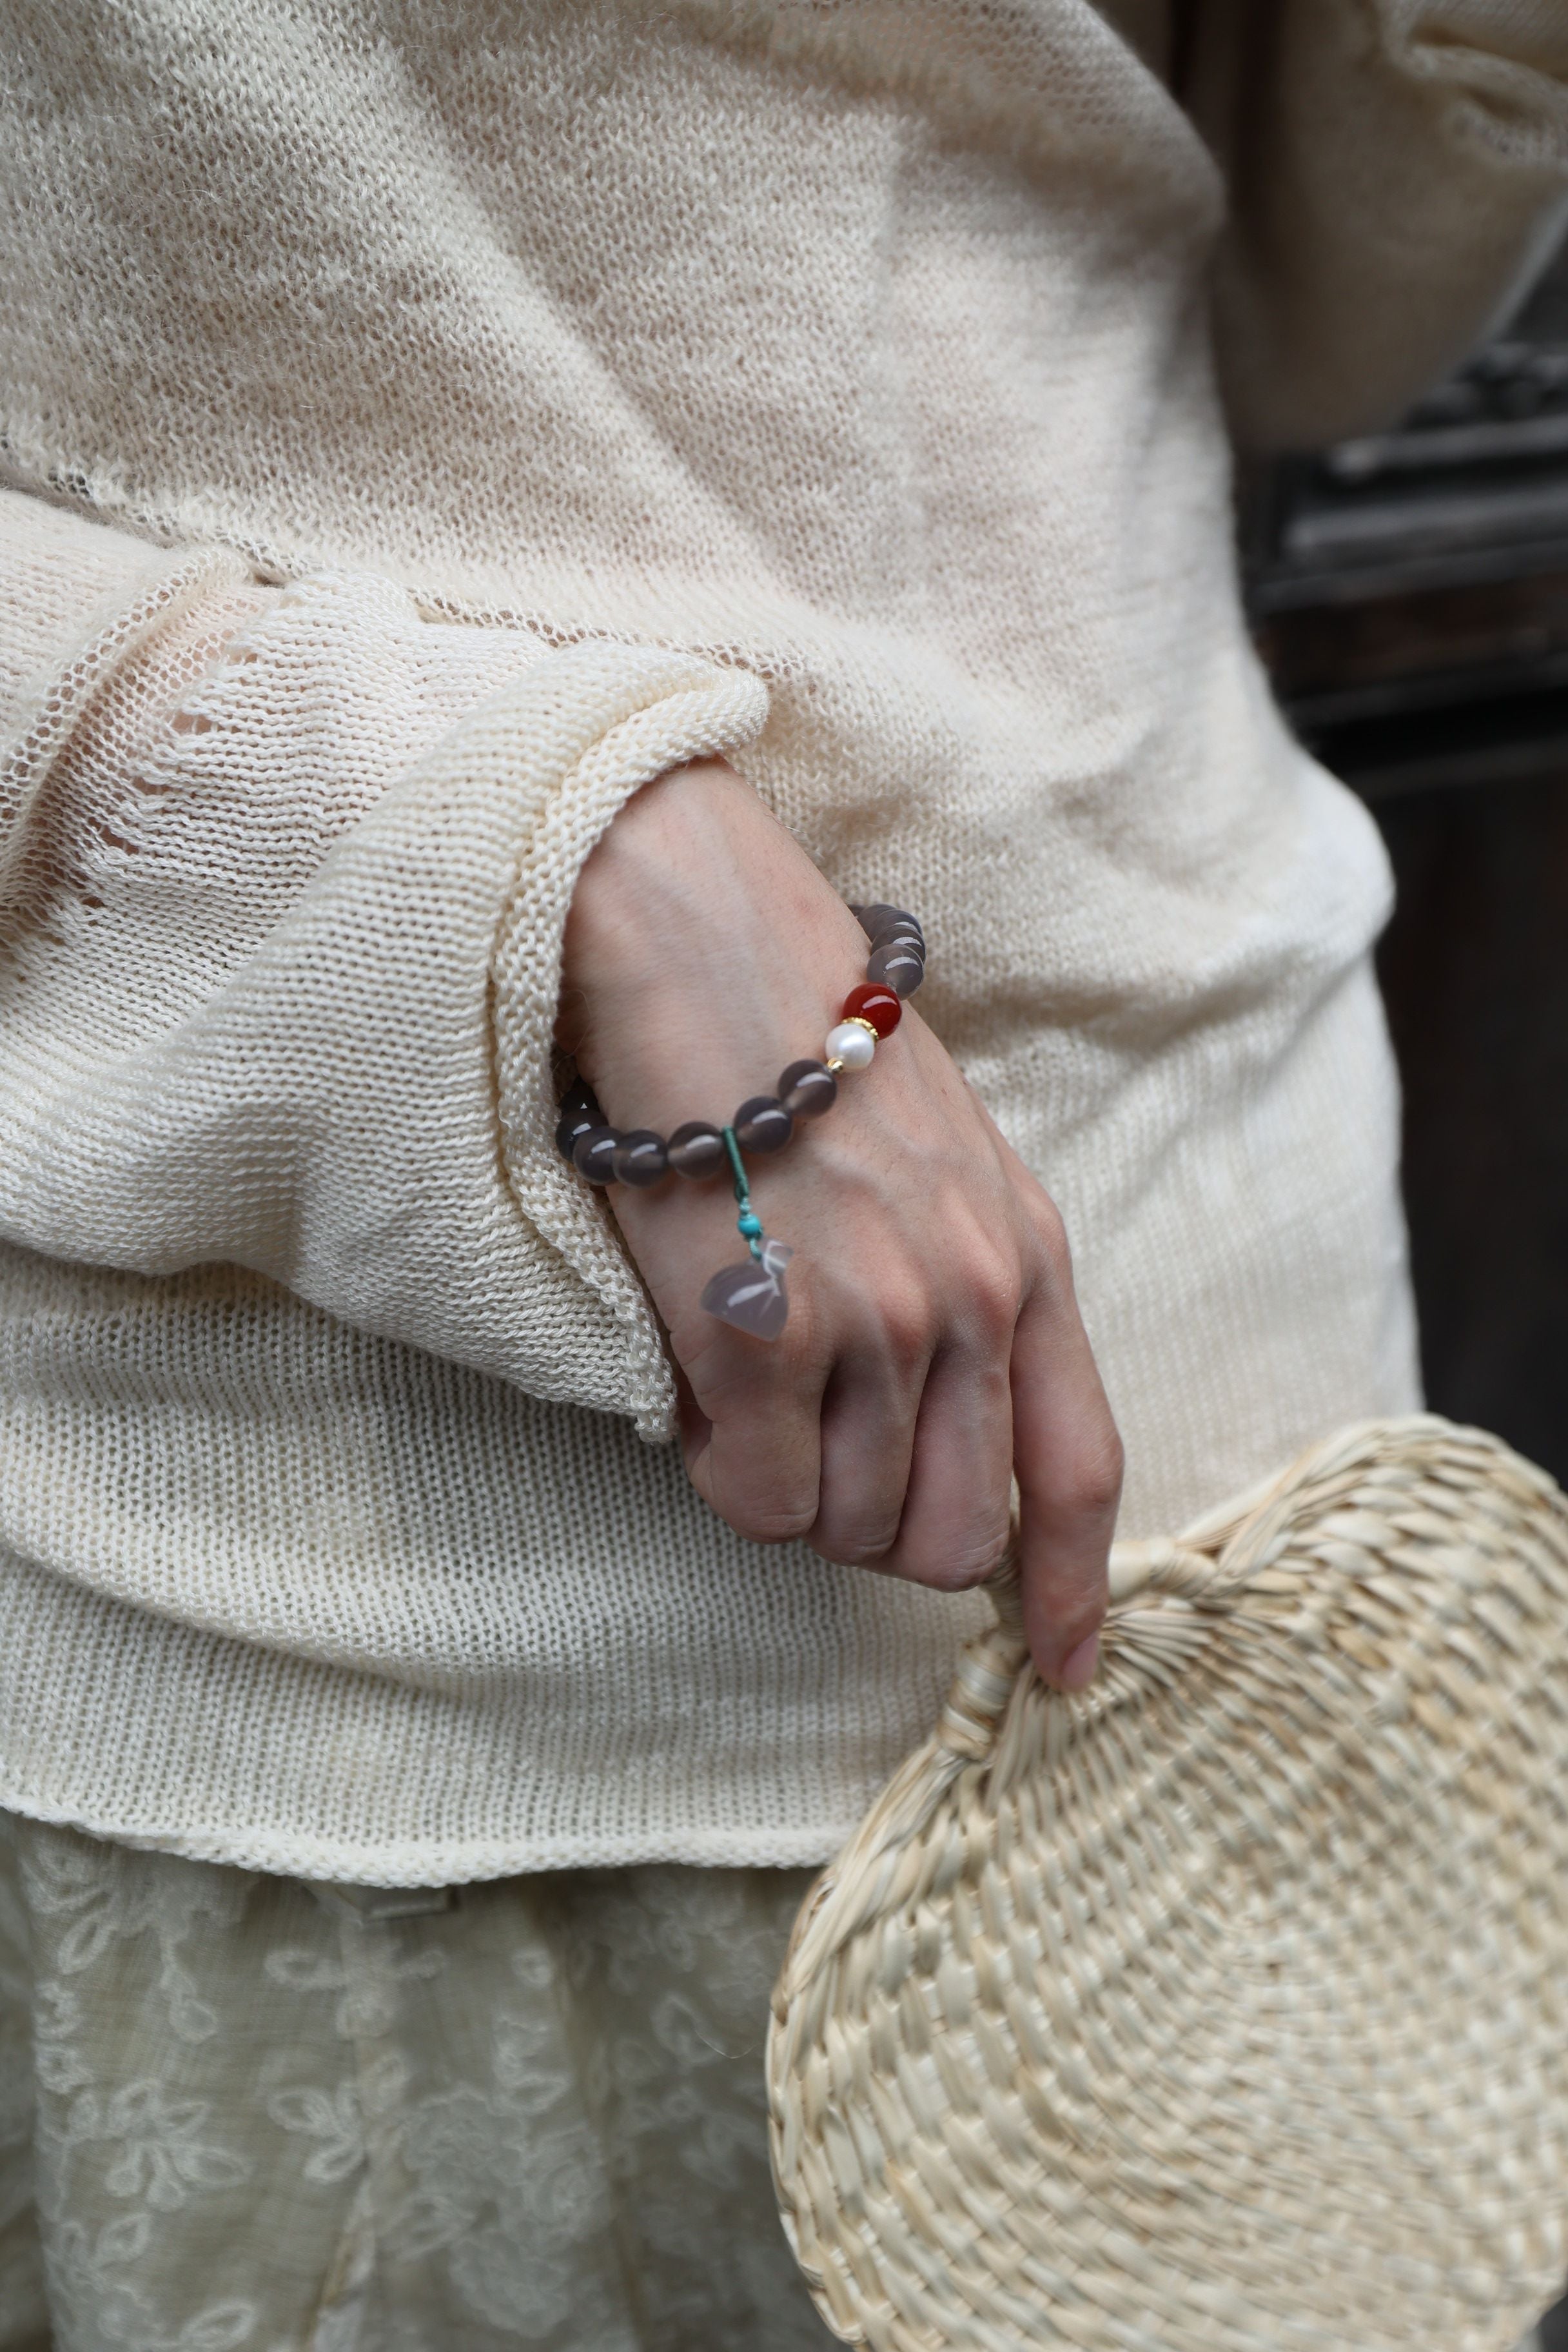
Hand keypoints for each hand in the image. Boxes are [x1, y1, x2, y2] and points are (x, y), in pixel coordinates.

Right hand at [559, 759, 1121, 1688]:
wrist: (698, 941)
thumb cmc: (800, 1045)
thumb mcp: (943, 1163)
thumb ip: (963, 1294)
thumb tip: (920, 1442)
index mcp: (1031, 1259)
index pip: (1078, 1468)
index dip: (1074, 1589)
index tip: (1062, 1666)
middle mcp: (974, 1300)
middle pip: (946, 1535)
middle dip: (871, 1531)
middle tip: (806, 1457)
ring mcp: (877, 1320)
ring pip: (841, 1527)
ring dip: (785, 1491)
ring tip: (739, 1384)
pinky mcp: (768, 1332)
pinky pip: (754, 1499)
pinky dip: (721, 1474)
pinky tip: (699, 1387)